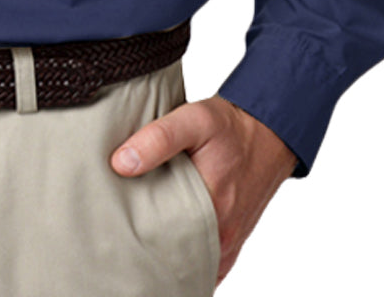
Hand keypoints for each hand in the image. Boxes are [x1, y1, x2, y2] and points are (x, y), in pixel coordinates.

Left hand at [110, 94, 296, 284]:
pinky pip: (203, 265)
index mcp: (211, 210)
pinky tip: (163, 240)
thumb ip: (159, 138)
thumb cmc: (231, 127)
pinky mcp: (230, 245)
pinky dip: (183, 257)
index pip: (160, 241)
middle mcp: (221, 236)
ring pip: (188, 265)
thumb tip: (121, 163)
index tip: (114, 221)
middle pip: (172, 257)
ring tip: (137, 233)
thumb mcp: (195, 119)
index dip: (134, 234)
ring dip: (164, 254)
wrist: (268, 133)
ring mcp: (226, 245)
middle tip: (120, 228)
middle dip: (146, 248)